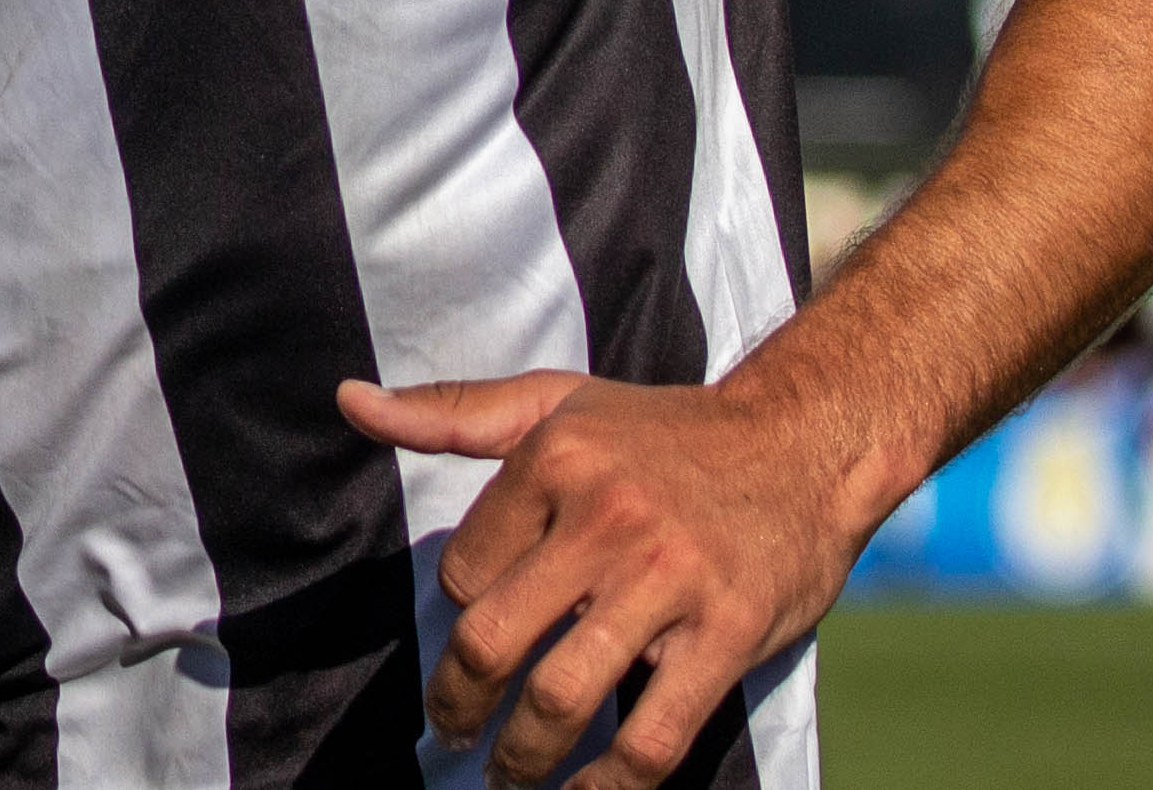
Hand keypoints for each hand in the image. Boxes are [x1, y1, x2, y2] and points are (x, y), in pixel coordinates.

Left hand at [338, 371, 850, 787]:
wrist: (803, 443)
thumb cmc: (664, 431)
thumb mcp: (557, 402)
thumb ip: (453, 412)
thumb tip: (348, 402)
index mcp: (555, 456)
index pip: (465, 570)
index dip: (461, 615)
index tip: (473, 641)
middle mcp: (608, 515)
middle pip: (492, 640)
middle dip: (458, 706)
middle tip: (453, 736)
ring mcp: (669, 579)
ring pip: (561, 697)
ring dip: (520, 758)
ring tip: (508, 775)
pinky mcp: (725, 634)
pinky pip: (650, 738)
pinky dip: (606, 788)